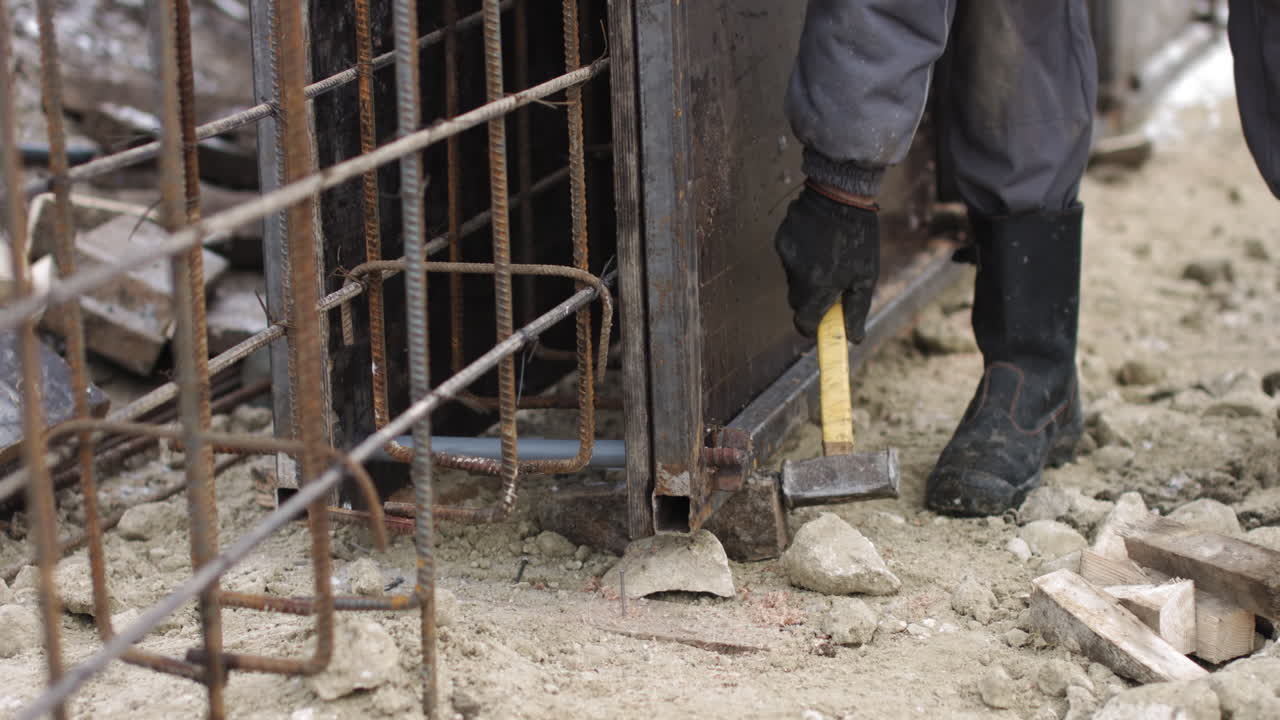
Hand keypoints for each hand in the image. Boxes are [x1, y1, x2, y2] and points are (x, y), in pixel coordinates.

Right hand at [774, 183, 879, 341]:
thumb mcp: (866, 276)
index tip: (820, 326)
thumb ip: (857, 310)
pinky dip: (801, 256)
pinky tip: (817, 240)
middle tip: (831, 285)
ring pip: (793, 279)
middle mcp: (797, 273)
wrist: (842, 193)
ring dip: (807, 275)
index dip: (811, 328)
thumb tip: (854, 338)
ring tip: (827, 254)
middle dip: (811, 300)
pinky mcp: (781, 239)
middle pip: (797, 302)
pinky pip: (789, 258)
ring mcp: (786, 255)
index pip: (804, 322)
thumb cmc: (859, 237)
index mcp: (819, 286)